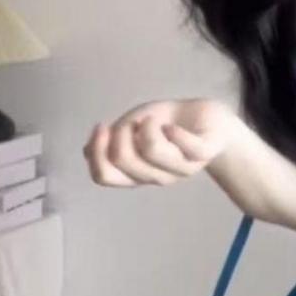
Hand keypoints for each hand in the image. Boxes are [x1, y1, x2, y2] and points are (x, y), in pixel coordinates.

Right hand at [82, 97, 237, 188]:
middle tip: (136, 121)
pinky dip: (174, 131)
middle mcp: (157, 177)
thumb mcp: (132, 128)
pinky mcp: (204, 154)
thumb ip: (111, 141)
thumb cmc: (167, 123)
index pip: (104, 176)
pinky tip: (171, 125)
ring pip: (152, 151)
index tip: (102, 126)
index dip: (96, 151)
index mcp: (136, 174)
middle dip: (121, 132)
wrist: (208, 118)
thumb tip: (87, 151)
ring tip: (154, 120)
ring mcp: (182, 168)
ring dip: (147, 127)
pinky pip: (186, 146)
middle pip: (123, 159)